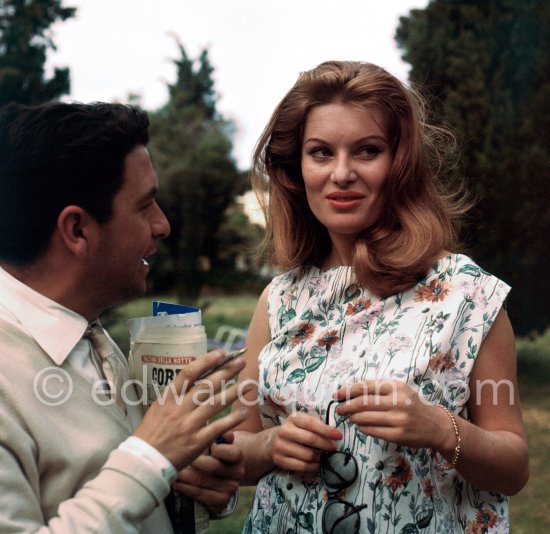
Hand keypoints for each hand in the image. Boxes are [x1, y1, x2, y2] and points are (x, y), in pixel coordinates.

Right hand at [133, 350, 249, 469]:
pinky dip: (232, 419)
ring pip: (216, 403)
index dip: (206, 361)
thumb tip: (194, 378)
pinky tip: (244, 412)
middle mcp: (179, 408)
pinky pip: (218, 427)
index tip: (221, 353)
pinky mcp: (197, 441)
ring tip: (249, 384)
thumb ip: (176, 395)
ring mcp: (189, 424)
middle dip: (226, 371)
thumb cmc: (150, 434)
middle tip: (241, 361)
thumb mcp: (158, 408)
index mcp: (168, 398)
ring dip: (234, 392)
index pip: (189, 373)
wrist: (143, 462)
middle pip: (207, 385)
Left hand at [172, 431, 243, 513]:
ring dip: (184, 475)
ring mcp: (229, 488)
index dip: (217, 448)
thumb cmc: (214, 453)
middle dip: (193, 461)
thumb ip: (220, 436)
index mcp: (238, 457)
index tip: (201, 444)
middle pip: (213, 467)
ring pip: (202, 481)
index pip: (232, 452)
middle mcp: (237, 473)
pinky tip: (176, 483)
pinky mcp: (220, 501)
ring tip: (171, 468)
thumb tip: (225, 434)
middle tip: (177, 456)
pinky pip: (199, 494)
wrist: (219, 474)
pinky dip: (185, 488)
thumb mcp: (218, 442)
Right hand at [270, 412, 341, 472]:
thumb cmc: (294, 431)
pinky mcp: (280, 460)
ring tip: (324, 456)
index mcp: (292, 418)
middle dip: (326, 444)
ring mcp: (281, 446)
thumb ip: (317, 425)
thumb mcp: (302, 422)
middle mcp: (284, 431)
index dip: (326, 430)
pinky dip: (313, 467)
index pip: (311, 423)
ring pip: (308, 455)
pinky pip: (302, 466)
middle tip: (334, 448)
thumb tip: (335, 433)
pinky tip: (317, 464)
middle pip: (310, 439)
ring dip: (320, 457)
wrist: (272, 442)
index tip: (339, 436)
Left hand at [334, 379, 443, 448]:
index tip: (337, 394)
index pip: (366, 387)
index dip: (348, 390)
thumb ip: (379, 389)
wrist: (435, 425)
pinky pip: (372, 431)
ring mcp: (398, 419)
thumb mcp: (399, 391)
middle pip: (363, 403)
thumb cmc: (412, 405)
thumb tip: (350, 392)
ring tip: (350, 417)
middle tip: (339, 409)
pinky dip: (362, 428)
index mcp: (396, 387)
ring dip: (353, 417)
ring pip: (365, 418)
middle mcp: (398, 402)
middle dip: (347, 406)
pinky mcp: (398, 435)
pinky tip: (360, 426)